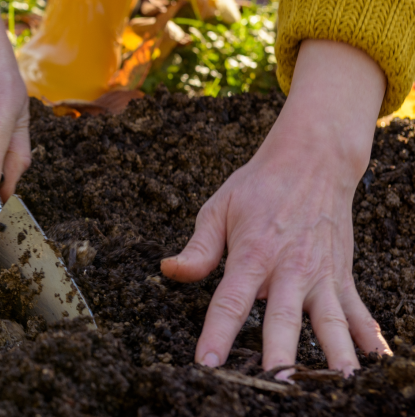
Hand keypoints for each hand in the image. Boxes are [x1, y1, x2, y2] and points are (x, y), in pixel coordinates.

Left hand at [162, 40, 392, 376]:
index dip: (217, 334)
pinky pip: (356, 311)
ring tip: (339, 384)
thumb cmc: (259, 187)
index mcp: (253, 254)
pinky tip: (378, 363)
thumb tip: (169, 270)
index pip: (231, 302)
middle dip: (280, 356)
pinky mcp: (342, 276)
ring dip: (335, 354)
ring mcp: (321, 275)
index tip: (208, 364)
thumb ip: (198, 248)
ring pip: (329, 323)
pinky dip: (368, 336)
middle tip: (275, 385)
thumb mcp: (218, 209)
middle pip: (283, 320)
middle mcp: (289, 269)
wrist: (313, 161)